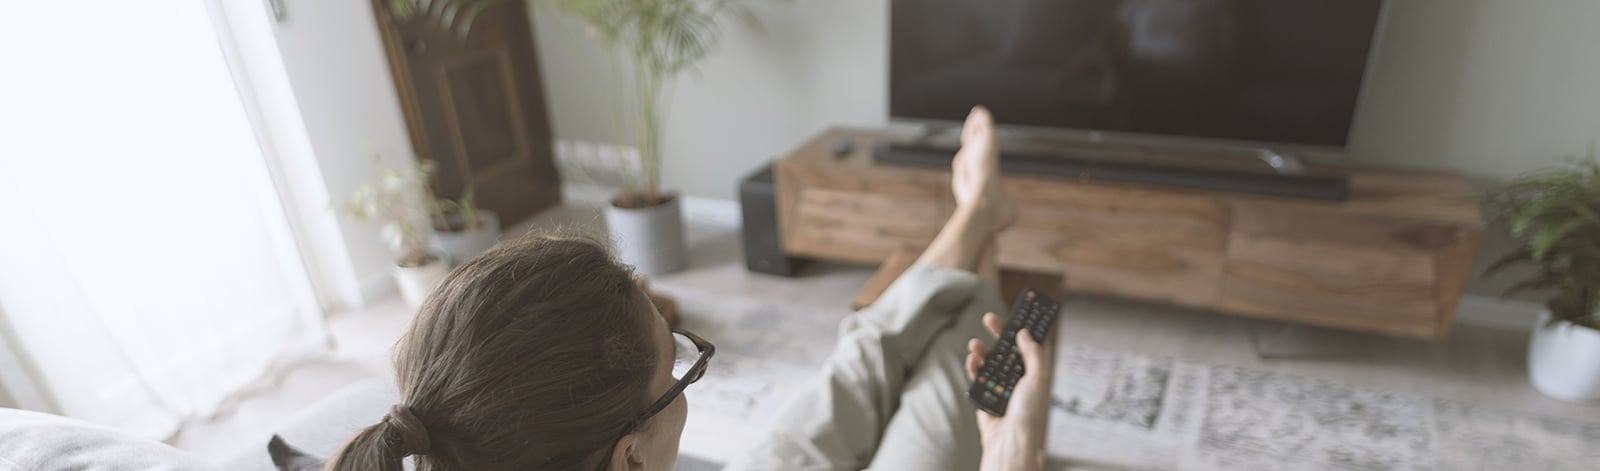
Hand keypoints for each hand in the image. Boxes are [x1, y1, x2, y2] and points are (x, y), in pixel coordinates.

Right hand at [965, 312, 1055, 470]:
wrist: (1010, 442)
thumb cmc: (1029, 414)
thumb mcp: (1038, 378)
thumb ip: (1033, 353)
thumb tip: (1024, 332)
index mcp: (1034, 373)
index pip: (1030, 345)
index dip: (1025, 327)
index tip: (1020, 310)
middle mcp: (1018, 379)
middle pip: (1007, 350)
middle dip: (999, 333)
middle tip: (989, 318)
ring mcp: (1001, 388)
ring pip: (990, 362)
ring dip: (982, 350)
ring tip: (974, 344)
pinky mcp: (985, 397)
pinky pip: (978, 378)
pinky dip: (974, 367)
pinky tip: (971, 360)